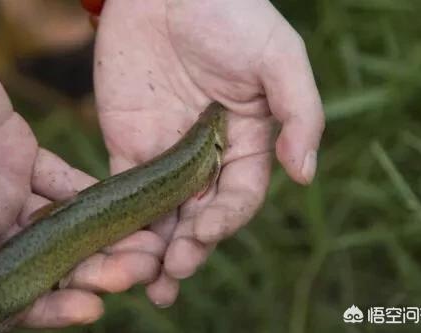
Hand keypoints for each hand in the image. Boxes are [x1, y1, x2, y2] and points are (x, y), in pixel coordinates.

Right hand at [0, 23, 162, 327]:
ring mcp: (3, 192)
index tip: (94, 309)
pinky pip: (61, 180)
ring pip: (64, 223)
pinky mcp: (18, 157)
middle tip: (141, 270)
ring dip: (104, 232)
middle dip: (95, 269)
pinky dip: (90, 192)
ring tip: (148, 240)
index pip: (8, 291)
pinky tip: (125, 201)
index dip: (49, 308)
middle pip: (49, 260)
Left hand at [90, 0, 324, 306]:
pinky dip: (122, 221)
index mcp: (247, 143)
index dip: (225, 219)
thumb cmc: (230, 14)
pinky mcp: (129, 146)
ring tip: (147, 283)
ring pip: (163, 214)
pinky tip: (116, 246)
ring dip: (155, 250)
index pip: (240, 195)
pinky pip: (124, 190)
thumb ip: (298, 113)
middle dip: (189, 248)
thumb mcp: (278, 57)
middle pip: (200, 215)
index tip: (205, 235)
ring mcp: (167, 155)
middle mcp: (208, 157)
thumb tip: (305, 175)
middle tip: (172, 277)